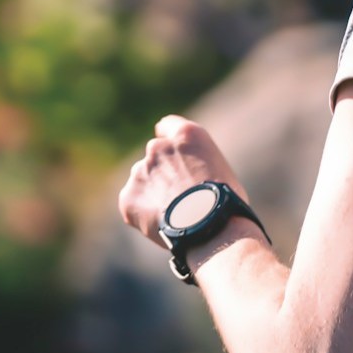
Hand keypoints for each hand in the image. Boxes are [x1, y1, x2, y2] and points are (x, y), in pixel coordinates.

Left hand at [118, 115, 247, 246]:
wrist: (209, 227)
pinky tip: (163, 225)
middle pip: (156, 157)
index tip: (171, 152)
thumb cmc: (224, 202)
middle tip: (179, 196)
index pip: (168, 126)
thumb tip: (188, 180)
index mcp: (186, 134)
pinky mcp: (128, 197)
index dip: (169, 141)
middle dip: (163, 172)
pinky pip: (133, 204)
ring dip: (154, 193)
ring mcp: (140, 171)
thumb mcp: (220, 168)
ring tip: (175, 216)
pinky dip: (144, 213)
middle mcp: (158, 147)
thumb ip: (197, 164)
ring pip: (144, 181)